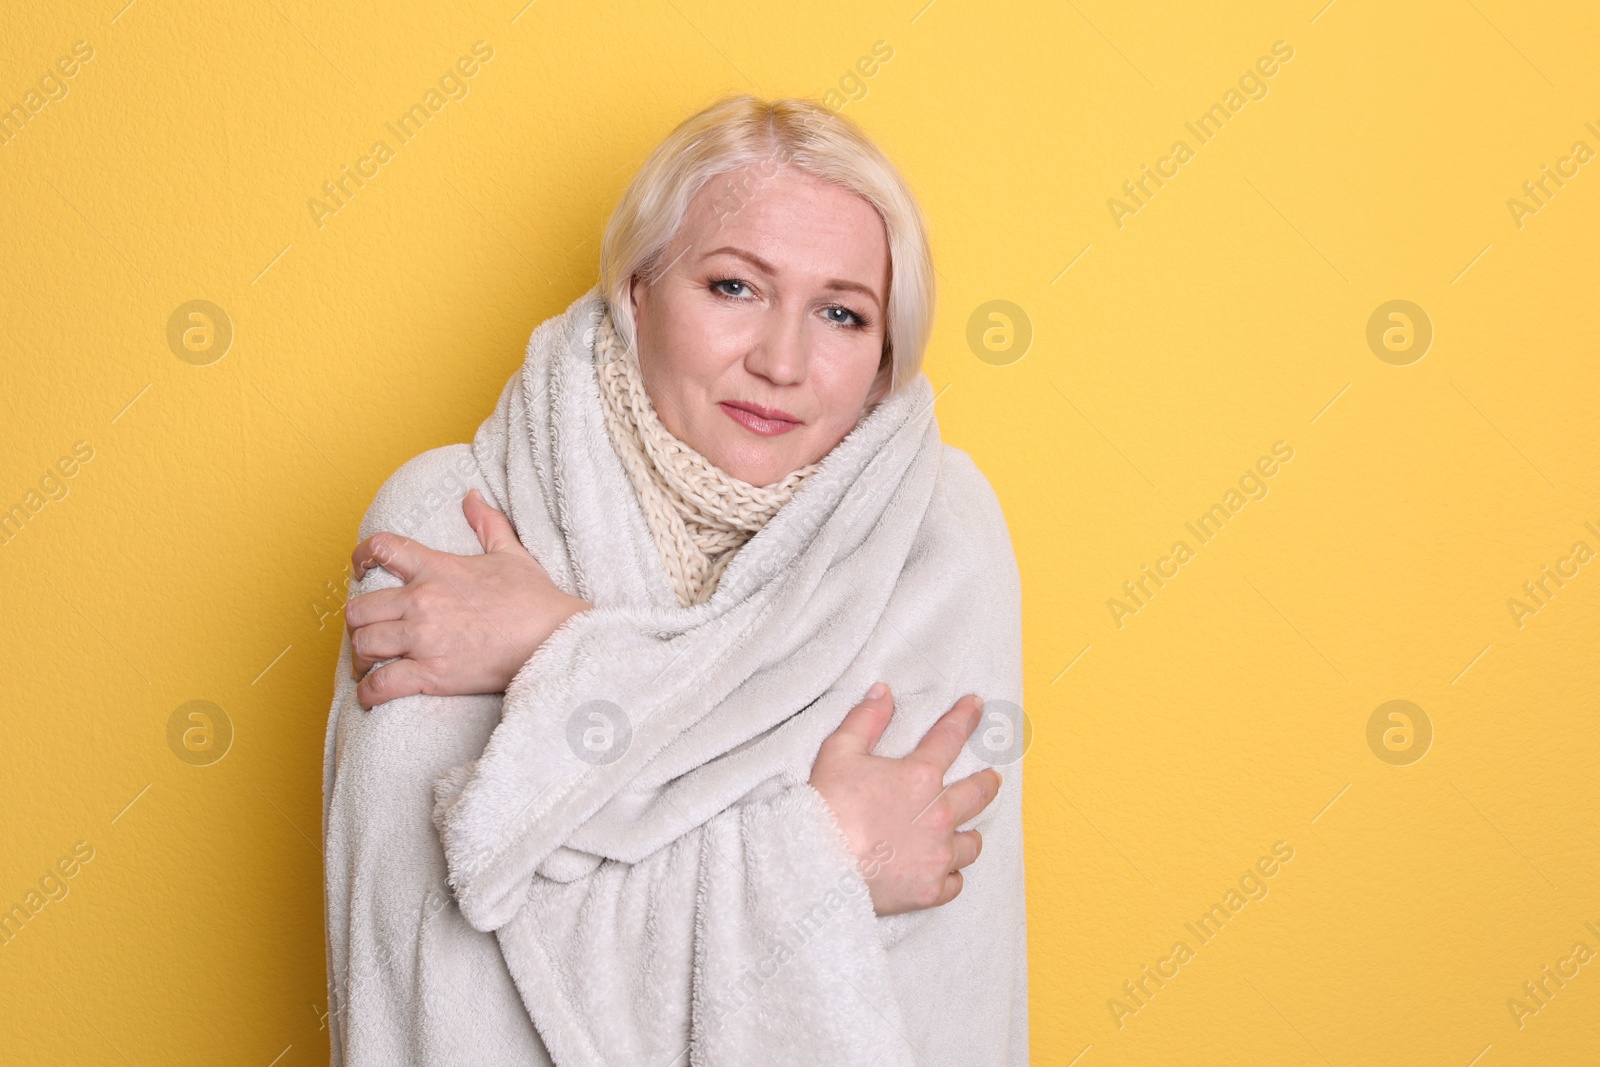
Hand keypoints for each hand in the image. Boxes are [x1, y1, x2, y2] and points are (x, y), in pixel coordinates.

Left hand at [345, 489, 591, 708]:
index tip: (359, 569)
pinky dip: (371, 692)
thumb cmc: (534, 599)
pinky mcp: (432, 675)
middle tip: (369, 633)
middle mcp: (422, 602)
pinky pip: (382, 684)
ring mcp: (424, 639)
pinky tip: (372, 695)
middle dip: (359, 623)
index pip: (382, 549)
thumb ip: (487, 523)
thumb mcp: (511, 553)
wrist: (553, 638)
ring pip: (363, 646)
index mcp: (437, 569)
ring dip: (361, 658)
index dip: (361, 557)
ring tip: (369, 665)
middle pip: (359, 610)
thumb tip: (472, 496)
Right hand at [808, 683, 1001, 915]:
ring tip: (966, 830)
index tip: (977, 706)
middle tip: (991, 778)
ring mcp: (938, 854)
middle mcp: (939, 815)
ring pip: (972, 843)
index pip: (951, 738)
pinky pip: (956, 881)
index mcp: (920, 777)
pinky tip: (944, 869)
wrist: (815, 866)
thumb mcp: (840, 751)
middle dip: (988, 782)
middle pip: (979, 793)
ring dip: (969, 833)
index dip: (966, 717)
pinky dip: (951, 873)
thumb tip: (883, 692)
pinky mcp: (930, 889)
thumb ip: (867, 720)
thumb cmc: (825, 807)